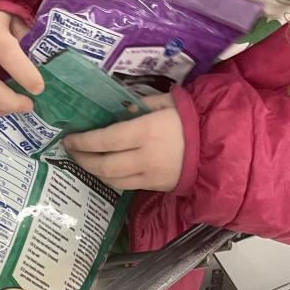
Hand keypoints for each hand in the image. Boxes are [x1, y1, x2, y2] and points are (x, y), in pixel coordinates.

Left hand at [63, 93, 184, 191]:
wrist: (220, 146)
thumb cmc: (191, 118)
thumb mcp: (165, 102)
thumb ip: (139, 105)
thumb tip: (117, 109)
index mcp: (146, 132)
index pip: (105, 140)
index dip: (83, 142)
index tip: (69, 138)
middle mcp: (145, 158)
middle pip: (104, 166)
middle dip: (83, 160)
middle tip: (72, 151)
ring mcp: (151, 176)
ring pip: (114, 181)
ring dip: (95, 172)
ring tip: (85, 160)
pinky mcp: (158, 187)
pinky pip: (128, 186)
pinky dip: (113, 179)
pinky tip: (107, 169)